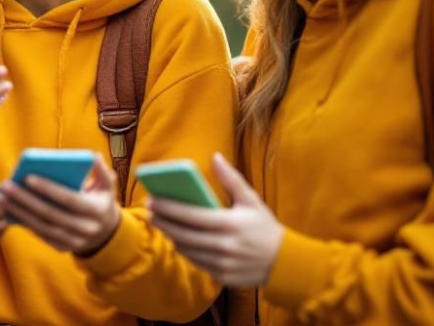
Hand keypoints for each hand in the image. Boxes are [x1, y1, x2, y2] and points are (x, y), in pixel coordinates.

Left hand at [1, 155, 121, 256]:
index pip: (69, 199)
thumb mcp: (108, 187)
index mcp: (96, 211)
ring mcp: (73, 242)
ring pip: (41, 226)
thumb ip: (102, 171)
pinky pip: (39, 234)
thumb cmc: (100, 201)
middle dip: (26, 199)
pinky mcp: (61, 248)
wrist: (105, 233)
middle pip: (50, 214)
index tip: (28, 177)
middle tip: (6, 186)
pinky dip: (23, 222)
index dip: (48, 189)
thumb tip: (94, 157)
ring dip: (19, 212)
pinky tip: (8, 210)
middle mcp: (85, 229)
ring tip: (1, 197)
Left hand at [148, 152, 283, 286]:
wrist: (284, 262)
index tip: (152, 200)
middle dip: (163, 222)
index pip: (190, 215)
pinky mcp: (221, 276)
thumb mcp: (251, 200)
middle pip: (183, 234)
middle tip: (149, 212)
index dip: (168, 208)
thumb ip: (231, 179)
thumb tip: (215, 156)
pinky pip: (196, 262)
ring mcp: (221, 263)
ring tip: (161, 223)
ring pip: (186, 250)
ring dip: (171, 236)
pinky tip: (178, 239)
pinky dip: (185, 250)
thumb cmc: (265, 227)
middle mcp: (223, 246)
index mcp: (229, 224)